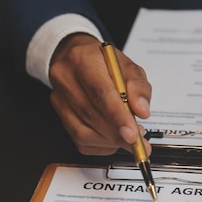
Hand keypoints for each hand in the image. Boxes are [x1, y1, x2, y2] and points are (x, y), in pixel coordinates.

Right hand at [49, 33, 151, 155]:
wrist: (76, 57)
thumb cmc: (103, 62)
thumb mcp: (128, 66)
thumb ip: (139, 87)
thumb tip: (142, 111)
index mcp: (84, 60)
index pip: (100, 93)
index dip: (118, 117)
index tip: (133, 134)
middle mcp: (66, 78)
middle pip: (92, 115)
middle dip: (118, 134)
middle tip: (138, 141)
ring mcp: (59, 99)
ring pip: (84, 133)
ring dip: (111, 141)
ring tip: (128, 137)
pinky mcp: (60, 116)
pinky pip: (81, 141)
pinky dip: (102, 145)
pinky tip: (113, 137)